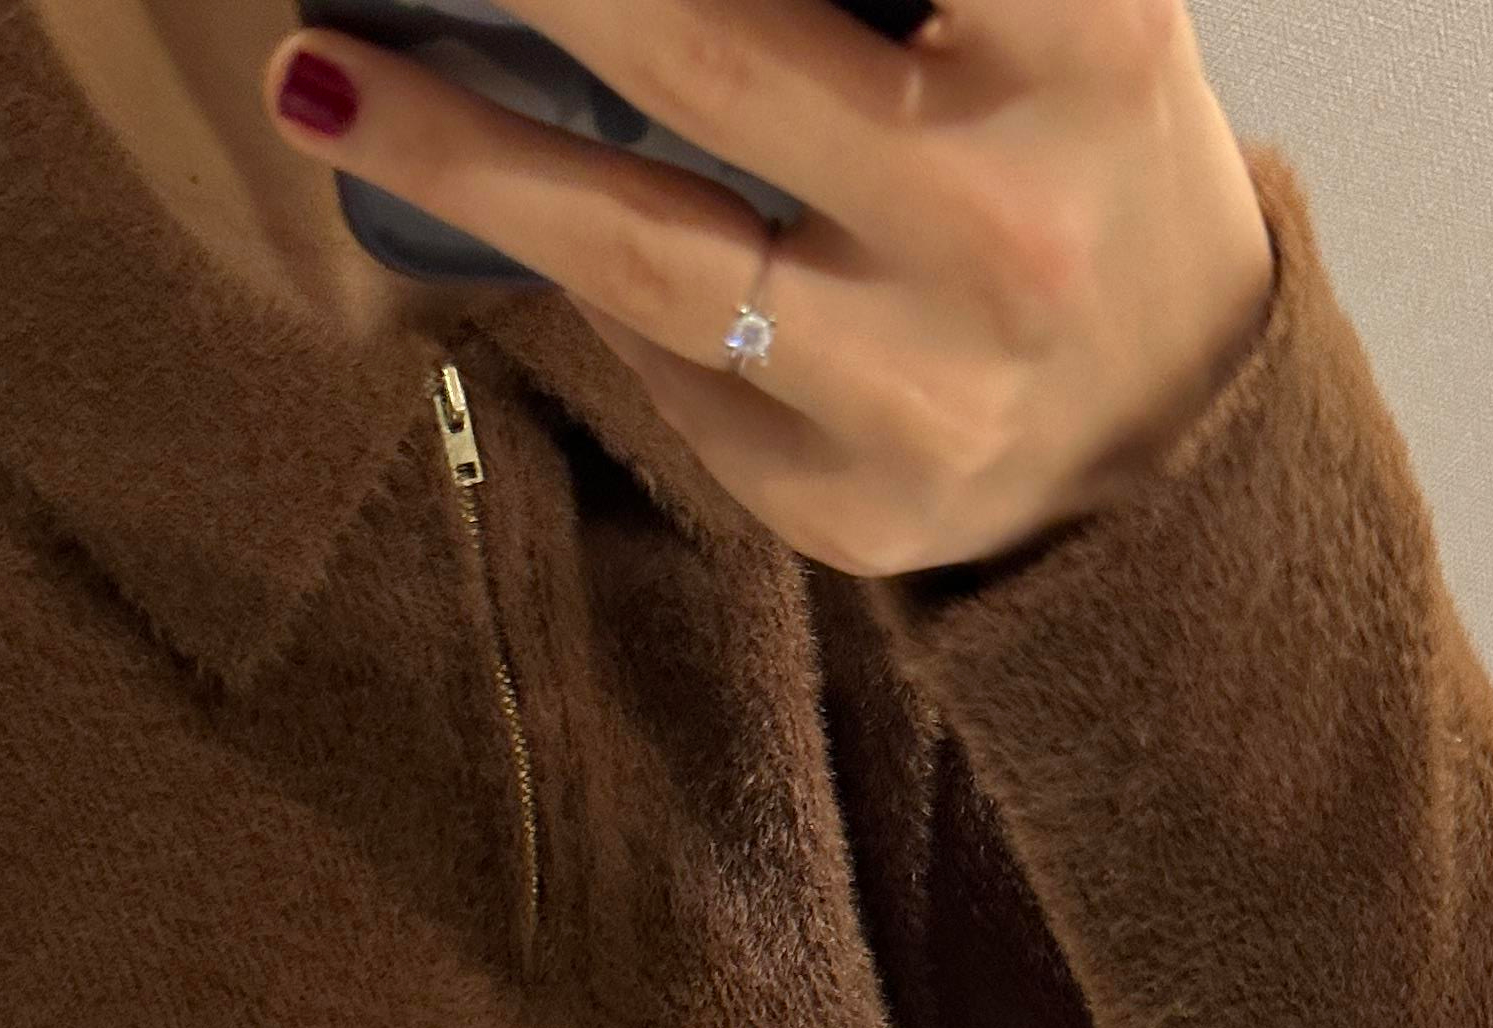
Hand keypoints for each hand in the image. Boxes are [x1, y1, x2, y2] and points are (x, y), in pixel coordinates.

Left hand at [266, 0, 1280, 580]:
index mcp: (1088, 42)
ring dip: (451, 151)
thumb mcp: (1044, 20)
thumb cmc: (1072, 155)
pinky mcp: (847, 511)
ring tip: (317, 77)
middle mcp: (1008, 222)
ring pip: (638, 253)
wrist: (1176, 436)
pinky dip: (564, 267)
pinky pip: (666, 369)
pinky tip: (474, 198)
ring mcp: (922, 391)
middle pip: (704, 60)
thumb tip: (602, 4)